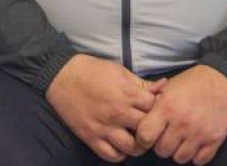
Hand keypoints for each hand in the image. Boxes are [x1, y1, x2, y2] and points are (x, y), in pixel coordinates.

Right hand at [46, 54, 162, 162]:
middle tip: (149, 127)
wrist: (62, 77)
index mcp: (128, 94)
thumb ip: (142, 83)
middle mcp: (118, 113)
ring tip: (136, 139)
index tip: (154, 109)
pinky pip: (111, 155)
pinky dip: (119, 154)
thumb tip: (163, 86)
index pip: (155, 108)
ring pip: (132, 148)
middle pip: (147, 130)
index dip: (157, 108)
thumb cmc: (93, 70)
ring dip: (138, 146)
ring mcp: (104, 127)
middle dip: (151, 128)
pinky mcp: (91, 137)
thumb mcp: (120, 71)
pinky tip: (120, 146)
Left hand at [133, 65, 226, 164]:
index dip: (143, 139)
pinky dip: (196, 155)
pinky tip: (195, 143)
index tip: (148, 136)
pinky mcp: (215, 139)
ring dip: (179, 151)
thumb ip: (153, 105)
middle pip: (162, 151)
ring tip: (182, 139)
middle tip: (168, 135)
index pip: (145, 136)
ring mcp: (200, 132)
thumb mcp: (168, 88)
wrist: (222, 79)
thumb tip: (138, 121)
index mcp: (167, 107)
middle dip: (162, 145)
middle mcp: (182, 122)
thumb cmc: (192, 83)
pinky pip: (199, 161)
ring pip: (180, 158)